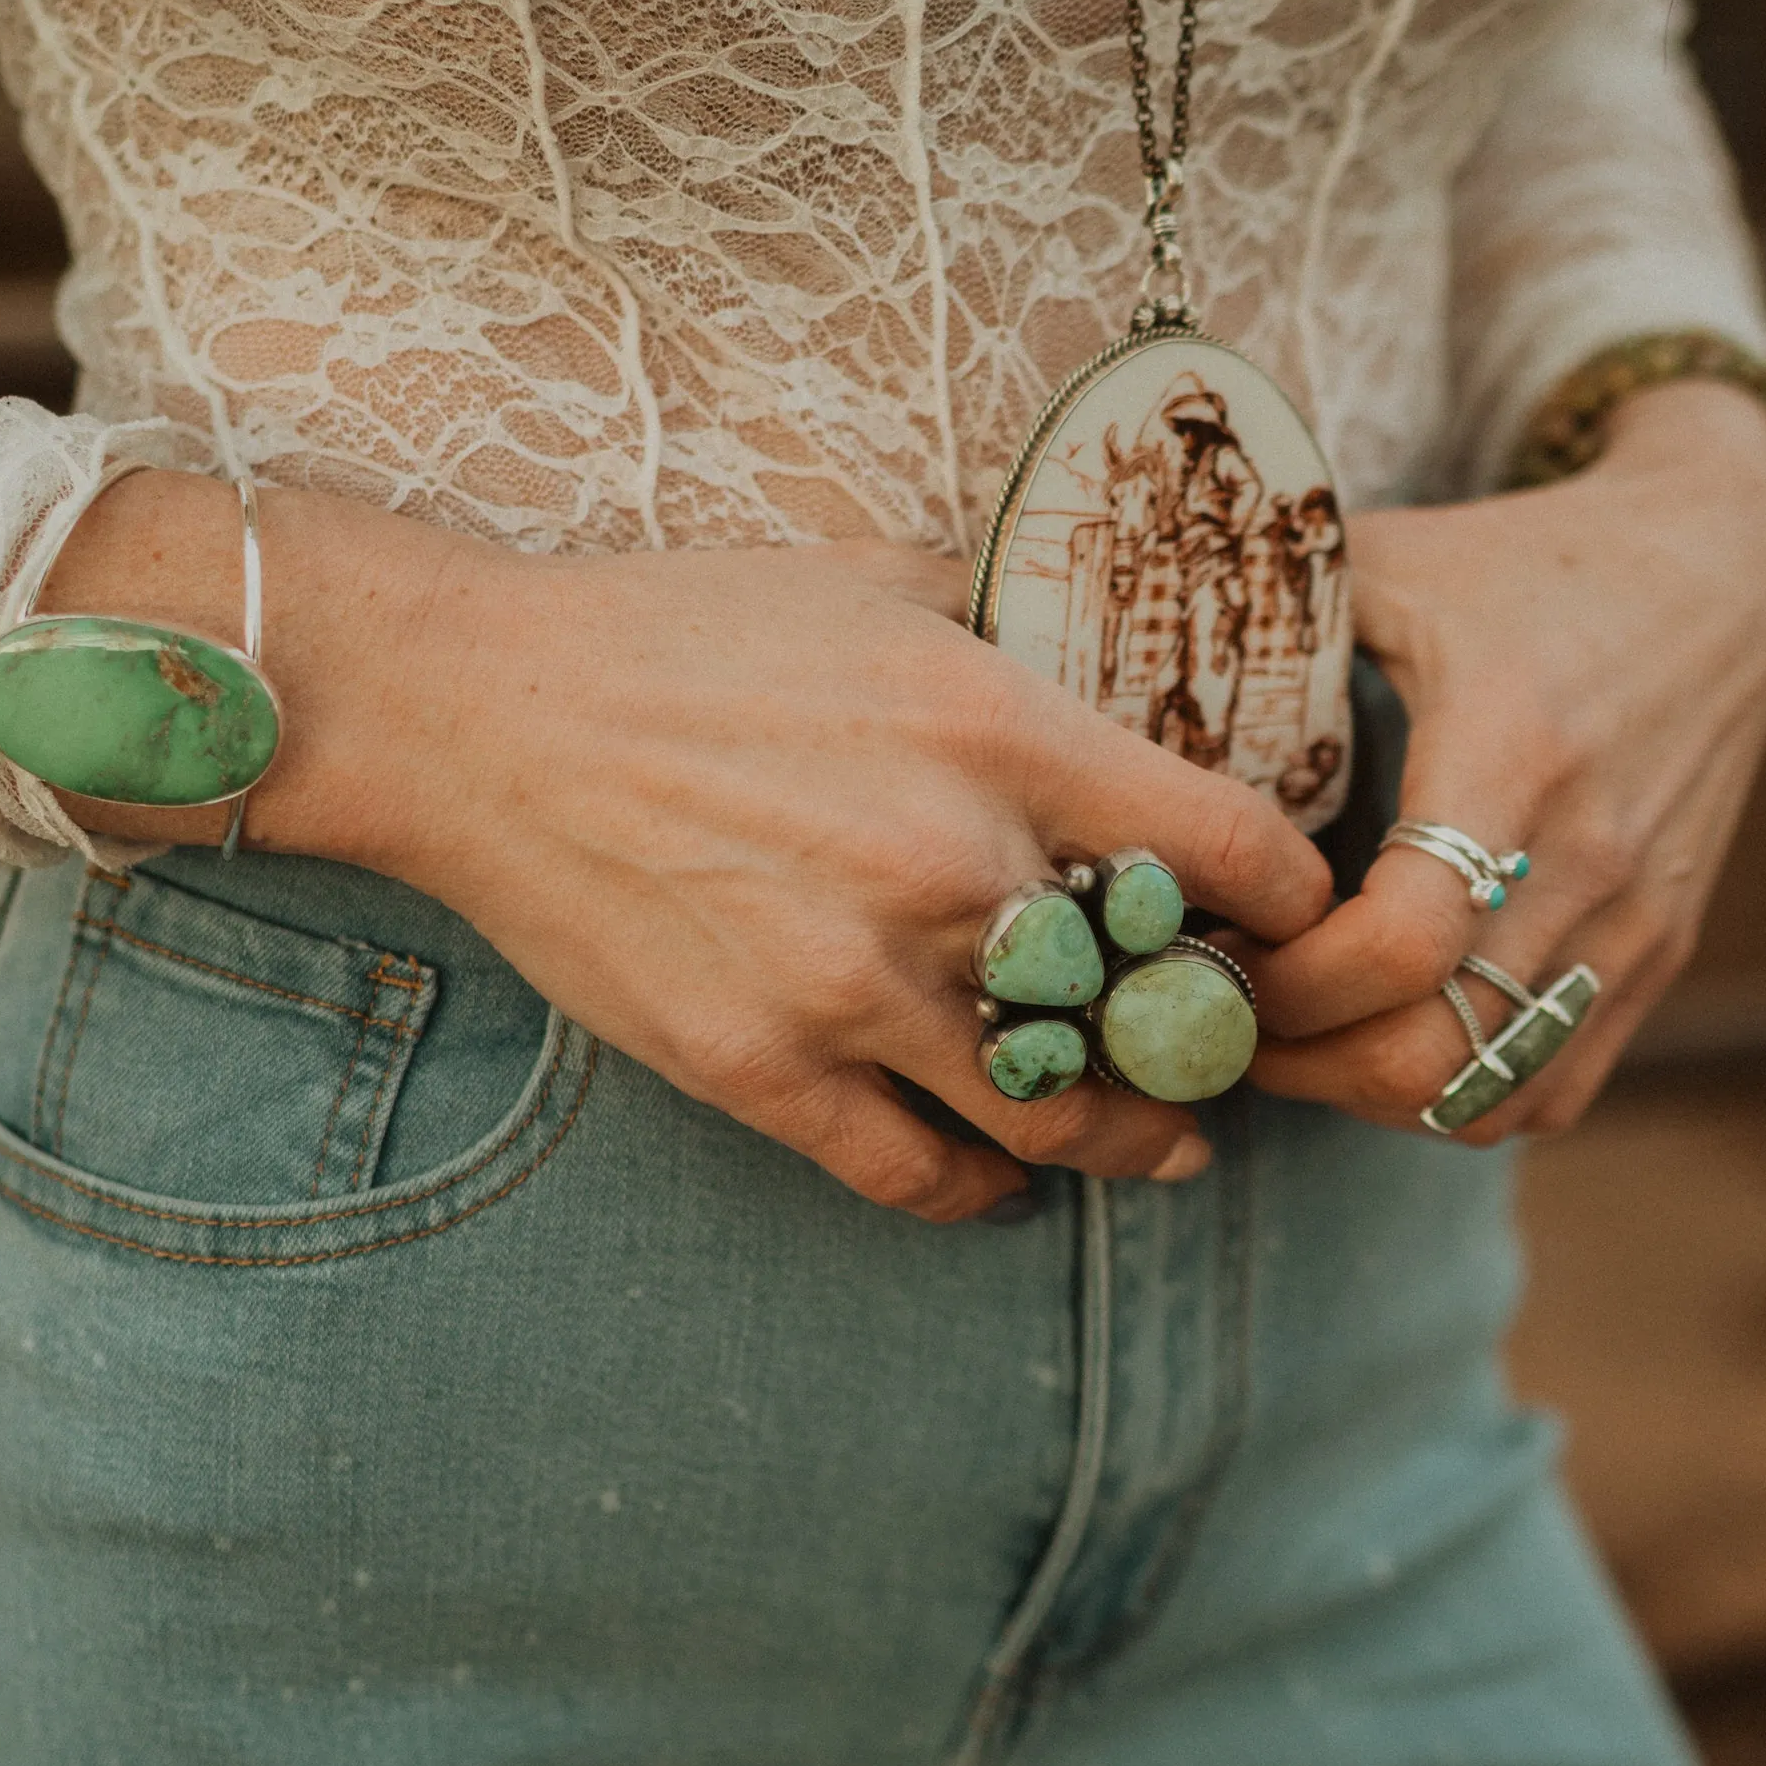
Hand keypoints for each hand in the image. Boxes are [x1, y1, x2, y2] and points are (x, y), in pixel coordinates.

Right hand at [39, 472, 1335, 1220]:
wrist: (477, 713)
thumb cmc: (677, 628)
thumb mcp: (875, 576)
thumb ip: (1012, 629)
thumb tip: (1117, 648)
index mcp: (996, 729)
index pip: (1232, 850)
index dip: (1288, 899)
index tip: (1286, 918)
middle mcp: (946, 868)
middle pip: (1162, 1011)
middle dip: (1211, 1042)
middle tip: (1225, 1050)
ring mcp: (851, 984)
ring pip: (1056, 1115)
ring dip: (1126, 1144)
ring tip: (1158, 1147)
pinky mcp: (760, 1067)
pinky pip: (918, 1173)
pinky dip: (982, 1189)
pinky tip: (1003, 1178)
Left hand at [1249, 380, 1765, 1141]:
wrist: (1723, 577)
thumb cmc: (1529, 564)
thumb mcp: (1392, 563)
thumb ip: (1261, 620)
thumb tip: (1105, 679)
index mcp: (1510, 752)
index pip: (1399, 944)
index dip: (1287, 984)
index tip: (1216, 948)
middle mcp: (1586, 858)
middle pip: (1432, 1054)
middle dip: (1301, 1061)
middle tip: (1221, 1014)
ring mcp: (1633, 923)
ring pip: (1485, 1098)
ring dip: (1368, 1094)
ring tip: (1292, 1036)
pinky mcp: (1660, 959)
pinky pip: (1548, 1095)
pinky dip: (1454, 1099)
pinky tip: (1384, 1040)